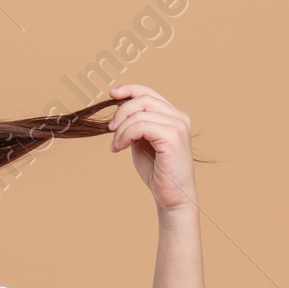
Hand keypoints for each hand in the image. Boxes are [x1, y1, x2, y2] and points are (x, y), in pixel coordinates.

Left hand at [107, 84, 196, 213]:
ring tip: (116, 145)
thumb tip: (119, 111)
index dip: (128, 90)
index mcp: (173, 116)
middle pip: (143, 99)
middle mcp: (178, 117)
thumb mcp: (142, 142)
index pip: (148, 93)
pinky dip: (126, 135)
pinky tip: (119, 147)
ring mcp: (178, 126)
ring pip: (140, 113)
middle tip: (109, 129)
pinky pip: (141, 126)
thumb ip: (135, 125)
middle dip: (121, 112)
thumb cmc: (157, 172)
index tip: (111, 94)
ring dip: (121, 129)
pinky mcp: (173, 137)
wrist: (172, 197)